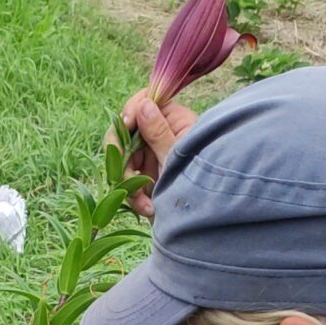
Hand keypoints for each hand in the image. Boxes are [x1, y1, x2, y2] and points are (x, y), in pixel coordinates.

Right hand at [118, 91, 198, 217]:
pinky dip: (133, 196)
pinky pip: (128, 180)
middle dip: (123, 156)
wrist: (206, 223)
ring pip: (124, 160)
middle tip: (119, 173)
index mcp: (175, 121)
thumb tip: (144, 104)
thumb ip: (158, 132)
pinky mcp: (148, 177)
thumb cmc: (201, 188)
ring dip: (128, 183)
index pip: (146, 101)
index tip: (126, 125)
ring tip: (144, 204)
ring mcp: (153, 156)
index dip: (131, 111)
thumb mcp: (176, 158)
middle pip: (127, 133)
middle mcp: (162, 135)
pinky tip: (147, 209)